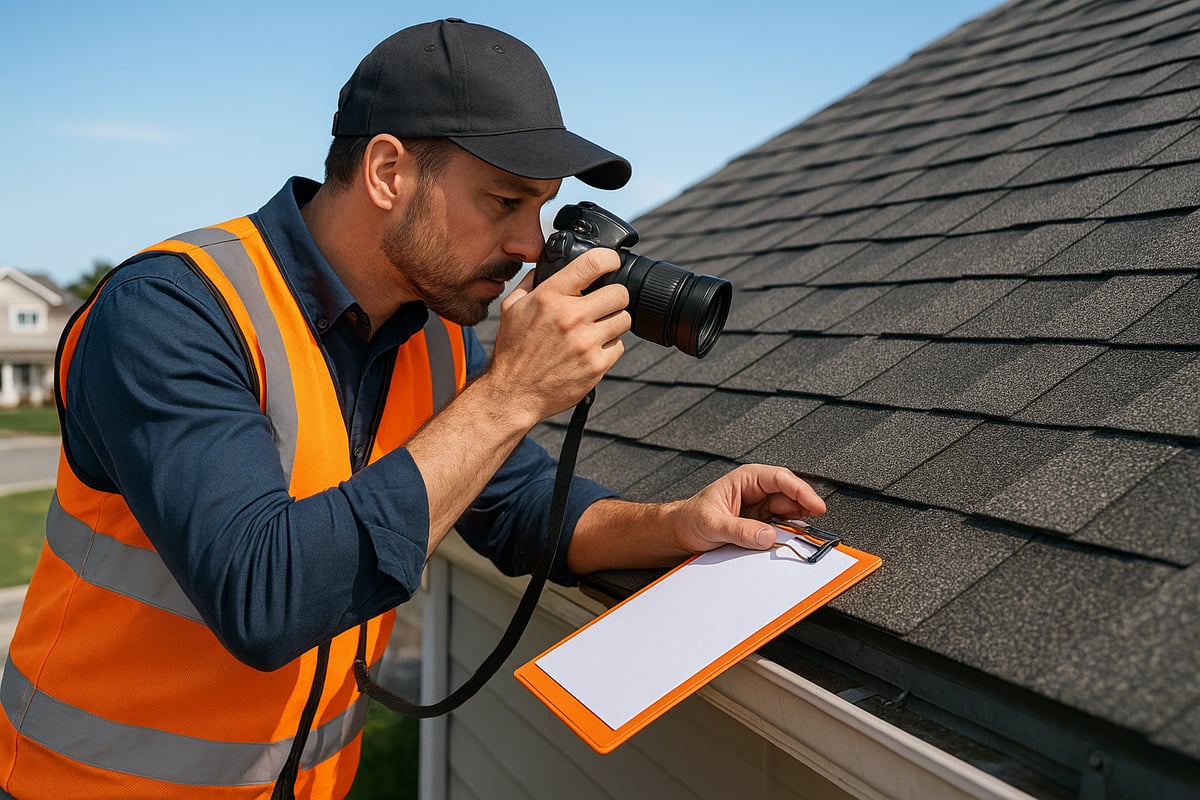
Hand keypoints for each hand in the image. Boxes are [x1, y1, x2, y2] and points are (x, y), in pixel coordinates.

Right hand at [486, 248, 630, 421]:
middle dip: (614, 297)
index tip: (612, 263)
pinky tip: (591, 350)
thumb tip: (547, 264)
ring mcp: (585, 342)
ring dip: (613, 322)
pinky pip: (619, 346)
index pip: (593, 264)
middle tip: (604, 304)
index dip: (610, 259)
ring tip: (596, 329)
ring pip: (623, 319)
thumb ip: (531, 282)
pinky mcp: (596, 365)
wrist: (513, 393)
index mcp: (549, 297)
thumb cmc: (513, 351)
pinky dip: (609, 347)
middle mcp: (570, 317)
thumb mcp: (512, 308)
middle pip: (619, 293)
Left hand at [667, 464, 826, 553]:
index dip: (801, 491)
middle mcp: (756, 491)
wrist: (680, 533)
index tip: (816, 505)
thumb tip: (766, 535)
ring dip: (797, 525)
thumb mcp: (712, 523)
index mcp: (746, 479)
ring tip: (802, 538)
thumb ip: (739, 530)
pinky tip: (790, 542)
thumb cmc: (691, 518)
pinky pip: (781, 528)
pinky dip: (788, 535)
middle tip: (814, 528)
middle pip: (790, 497)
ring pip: (788, 513)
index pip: (781, 479)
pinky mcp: (761, 525)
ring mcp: (760, 509)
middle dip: (804, 510)